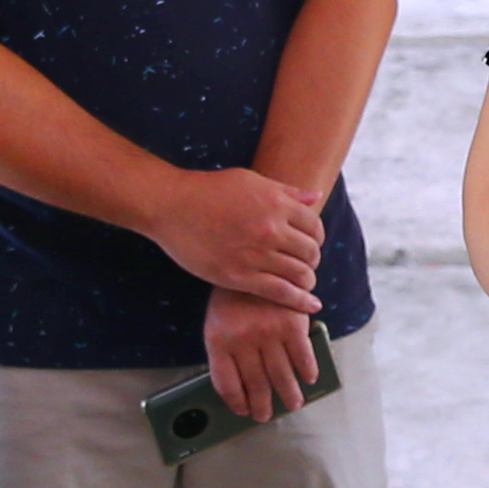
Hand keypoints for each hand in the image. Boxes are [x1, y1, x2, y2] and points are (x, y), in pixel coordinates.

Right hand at [151, 165, 327, 308]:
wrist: (172, 206)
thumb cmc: (208, 190)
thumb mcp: (250, 181)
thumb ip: (285, 191)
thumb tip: (315, 196)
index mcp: (276, 204)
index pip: (314, 226)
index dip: (317, 238)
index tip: (311, 244)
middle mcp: (271, 229)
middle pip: (310, 252)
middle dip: (312, 260)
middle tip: (306, 265)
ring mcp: (256, 254)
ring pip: (299, 274)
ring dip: (307, 280)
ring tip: (304, 284)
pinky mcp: (239, 276)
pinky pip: (280, 292)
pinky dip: (300, 301)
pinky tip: (310, 306)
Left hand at [206, 288, 326, 424]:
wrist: (254, 255)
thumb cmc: (234, 292)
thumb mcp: (218, 319)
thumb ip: (225, 349)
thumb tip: (239, 384)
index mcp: (218, 340)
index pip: (227, 383)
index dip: (236, 402)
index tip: (244, 410)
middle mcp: (243, 341)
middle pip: (255, 384)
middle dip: (262, 405)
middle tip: (266, 415)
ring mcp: (268, 333)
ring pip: (281, 375)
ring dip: (288, 394)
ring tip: (293, 403)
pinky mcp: (292, 324)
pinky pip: (303, 357)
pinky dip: (307, 371)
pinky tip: (308, 378)